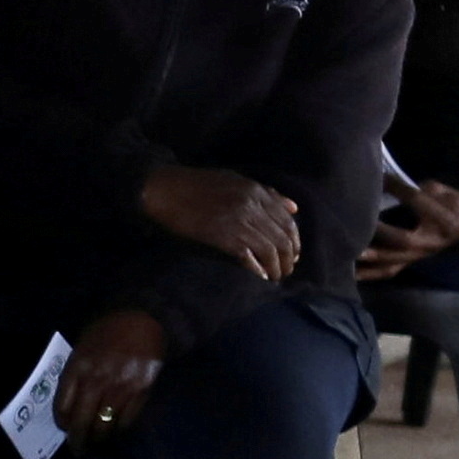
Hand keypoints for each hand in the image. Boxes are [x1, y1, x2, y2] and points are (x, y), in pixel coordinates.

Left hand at [61, 306, 168, 444]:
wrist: (142, 320)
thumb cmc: (106, 331)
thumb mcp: (81, 347)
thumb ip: (75, 373)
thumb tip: (70, 403)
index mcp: (77, 368)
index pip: (63, 405)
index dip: (62, 422)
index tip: (64, 428)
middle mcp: (96, 381)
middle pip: (82, 421)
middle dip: (78, 439)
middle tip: (78, 449)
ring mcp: (120, 388)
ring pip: (105, 425)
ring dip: (99, 437)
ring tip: (97, 441)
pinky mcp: (141, 392)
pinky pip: (127, 420)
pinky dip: (119, 428)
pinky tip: (116, 429)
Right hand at [138, 162, 299, 281]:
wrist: (164, 190)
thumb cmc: (196, 185)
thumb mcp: (234, 180)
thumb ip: (266, 193)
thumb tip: (294, 208)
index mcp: (256, 191)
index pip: (288, 221)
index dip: (294, 241)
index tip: (292, 254)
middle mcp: (252, 205)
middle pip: (284, 238)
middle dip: (289, 258)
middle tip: (285, 270)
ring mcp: (239, 221)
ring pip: (271, 250)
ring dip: (277, 268)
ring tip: (275, 277)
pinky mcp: (224, 236)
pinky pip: (250, 257)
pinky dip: (258, 269)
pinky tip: (259, 276)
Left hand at [358, 179, 458, 282]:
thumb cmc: (450, 202)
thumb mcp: (443, 190)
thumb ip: (420, 188)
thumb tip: (391, 182)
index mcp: (445, 219)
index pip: (417, 201)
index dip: (398, 187)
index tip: (379, 177)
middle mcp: (432, 242)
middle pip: (403, 239)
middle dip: (379, 231)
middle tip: (355, 223)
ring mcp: (419, 255)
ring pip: (393, 261)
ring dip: (370, 257)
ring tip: (348, 253)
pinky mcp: (410, 263)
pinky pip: (388, 271)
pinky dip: (368, 274)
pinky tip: (349, 273)